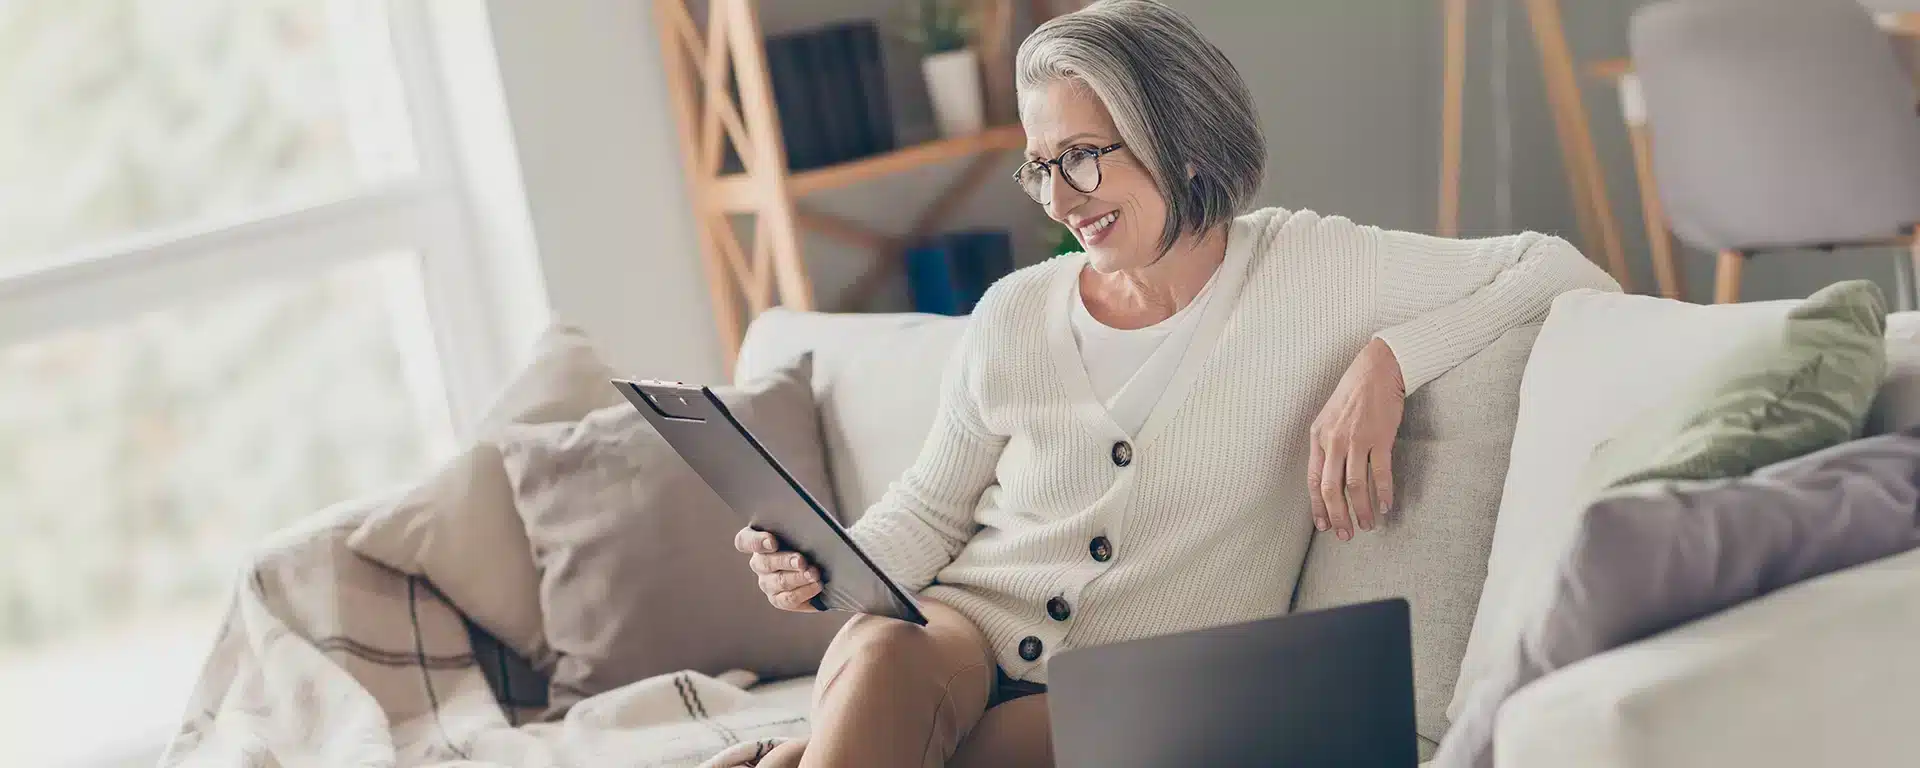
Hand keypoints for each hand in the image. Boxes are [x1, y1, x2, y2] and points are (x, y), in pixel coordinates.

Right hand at [734, 527, 822, 611]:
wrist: (826, 563)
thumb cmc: (812, 538)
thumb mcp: (807, 527)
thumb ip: (801, 523)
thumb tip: (807, 524)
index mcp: (758, 540)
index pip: (745, 541)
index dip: (756, 542)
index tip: (772, 541)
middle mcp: (759, 562)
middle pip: (764, 563)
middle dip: (785, 561)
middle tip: (801, 561)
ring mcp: (767, 583)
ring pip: (778, 582)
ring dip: (798, 578)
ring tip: (814, 574)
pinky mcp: (779, 599)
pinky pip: (787, 599)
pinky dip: (803, 592)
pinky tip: (816, 586)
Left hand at [1308, 337, 1405, 540]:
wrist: (1377, 369)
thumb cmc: (1353, 394)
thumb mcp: (1329, 418)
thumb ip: (1326, 445)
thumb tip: (1329, 476)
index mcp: (1318, 437)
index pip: (1313, 480)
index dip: (1317, 506)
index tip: (1323, 526)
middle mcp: (1334, 440)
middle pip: (1331, 488)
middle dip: (1338, 516)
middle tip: (1346, 535)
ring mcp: (1357, 439)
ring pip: (1355, 485)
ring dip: (1361, 510)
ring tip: (1368, 525)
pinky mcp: (1380, 437)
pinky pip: (1380, 473)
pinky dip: (1384, 493)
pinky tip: (1386, 507)